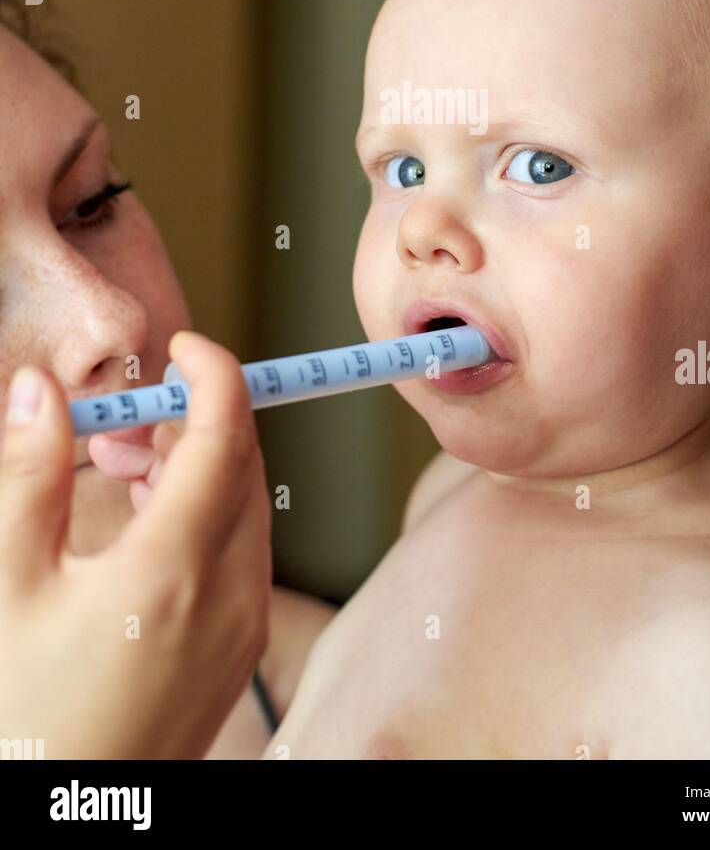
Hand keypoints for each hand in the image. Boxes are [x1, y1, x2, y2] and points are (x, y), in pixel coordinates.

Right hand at [0, 331, 271, 758]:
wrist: (62, 818)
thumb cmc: (27, 711)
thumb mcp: (11, 583)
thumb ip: (30, 474)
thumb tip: (40, 389)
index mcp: (176, 567)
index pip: (225, 434)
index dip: (214, 373)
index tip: (183, 346)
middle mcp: (230, 594)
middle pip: (244, 466)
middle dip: (196, 421)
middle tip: (126, 422)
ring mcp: (242, 629)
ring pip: (246, 510)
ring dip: (200, 470)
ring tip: (124, 474)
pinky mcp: (238, 656)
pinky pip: (244, 557)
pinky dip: (209, 518)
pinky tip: (149, 528)